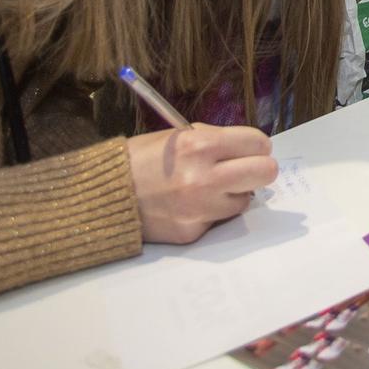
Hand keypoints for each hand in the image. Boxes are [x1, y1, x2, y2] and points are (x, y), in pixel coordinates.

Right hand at [125, 124, 277, 243]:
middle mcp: (203, 178)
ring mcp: (199, 208)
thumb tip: (251, 150)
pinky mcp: (192, 232)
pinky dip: (211, 212)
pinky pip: (219, 220)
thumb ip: (216, 141)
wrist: (102, 197)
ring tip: (208, 188)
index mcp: (200, 145)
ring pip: (245, 201)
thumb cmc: (142, 160)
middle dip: (259, 169)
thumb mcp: (178, 137)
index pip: (258, 143)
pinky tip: (189, 205)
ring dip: (233, 194)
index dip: (257, 146)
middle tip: (247, 169)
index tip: (252, 149)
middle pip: (265, 172)